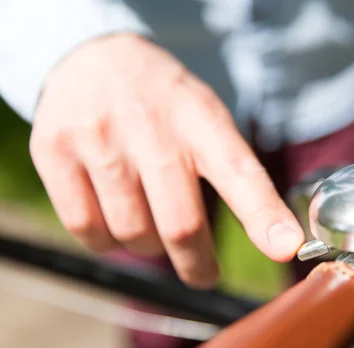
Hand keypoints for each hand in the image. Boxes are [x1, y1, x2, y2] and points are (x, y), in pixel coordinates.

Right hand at [30, 34, 303, 287]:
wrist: (91, 56)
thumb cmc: (164, 103)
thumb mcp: (206, 118)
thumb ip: (235, 173)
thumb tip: (274, 242)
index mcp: (201, 119)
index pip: (239, 171)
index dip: (264, 215)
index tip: (287, 248)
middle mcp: (150, 128)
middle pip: (180, 225)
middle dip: (198, 264)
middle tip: (204, 273)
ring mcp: (98, 140)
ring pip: (132, 235)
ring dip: (149, 246)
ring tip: (151, 221)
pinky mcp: (54, 153)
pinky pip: (88, 231)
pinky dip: (108, 242)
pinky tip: (115, 218)